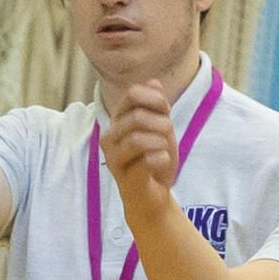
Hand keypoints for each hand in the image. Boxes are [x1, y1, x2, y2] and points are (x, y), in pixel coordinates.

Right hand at [99, 82, 179, 199]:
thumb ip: (158, 107)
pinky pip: (144, 160)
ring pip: (137, 138)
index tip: (166, 110)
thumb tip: (153, 81)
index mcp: (118, 121)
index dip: (155, 98)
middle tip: (169, 133)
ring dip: (160, 141)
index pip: (133, 94)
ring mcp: (114, 158)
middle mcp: (110, 137)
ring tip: (164, 148)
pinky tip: (163, 160)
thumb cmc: (155, 162)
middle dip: (161, 123)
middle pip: (136, 116)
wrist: (153, 198)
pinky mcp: (124, 177)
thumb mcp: (162, 130)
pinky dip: (161, 158)